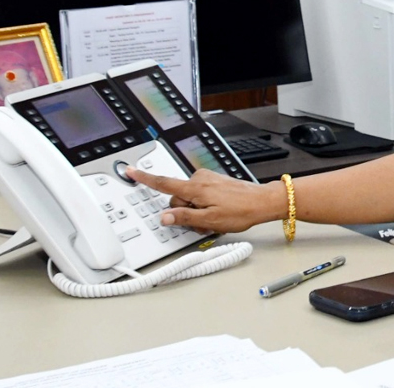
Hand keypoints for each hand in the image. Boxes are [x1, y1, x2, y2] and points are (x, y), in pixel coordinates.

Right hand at [126, 167, 284, 233]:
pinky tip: (218, 213)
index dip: (144, 178)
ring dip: (197, 211)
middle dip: (185, 212)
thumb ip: (184, 218)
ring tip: (214, 219)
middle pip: (177, 198)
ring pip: (190, 199)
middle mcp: (199, 179)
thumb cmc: (241, 211)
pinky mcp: (215, 183)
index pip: (163, 183)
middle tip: (203, 222)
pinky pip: (200, 196)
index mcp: (195, 187)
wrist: (263, 202)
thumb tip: (164, 217)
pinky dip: (204, 206)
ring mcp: (208, 180)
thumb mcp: (209, 220)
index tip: (130, 171)